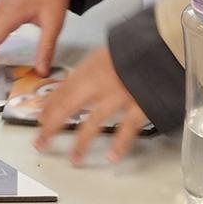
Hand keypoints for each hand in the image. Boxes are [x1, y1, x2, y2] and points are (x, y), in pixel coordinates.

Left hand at [35, 47, 147, 164]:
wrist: (162, 44)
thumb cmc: (133, 48)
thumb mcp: (104, 53)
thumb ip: (88, 71)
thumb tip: (71, 86)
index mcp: (90, 68)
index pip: (63, 90)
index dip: (49, 106)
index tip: (40, 119)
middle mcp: (100, 82)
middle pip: (70, 106)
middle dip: (52, 125)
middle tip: (41, 142)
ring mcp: (119, 96)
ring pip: (94, 121)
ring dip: (82, 142)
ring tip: (74, 159)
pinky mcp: (139, 106)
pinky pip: (127, 129)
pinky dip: (120, 144)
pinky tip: (112, 157)